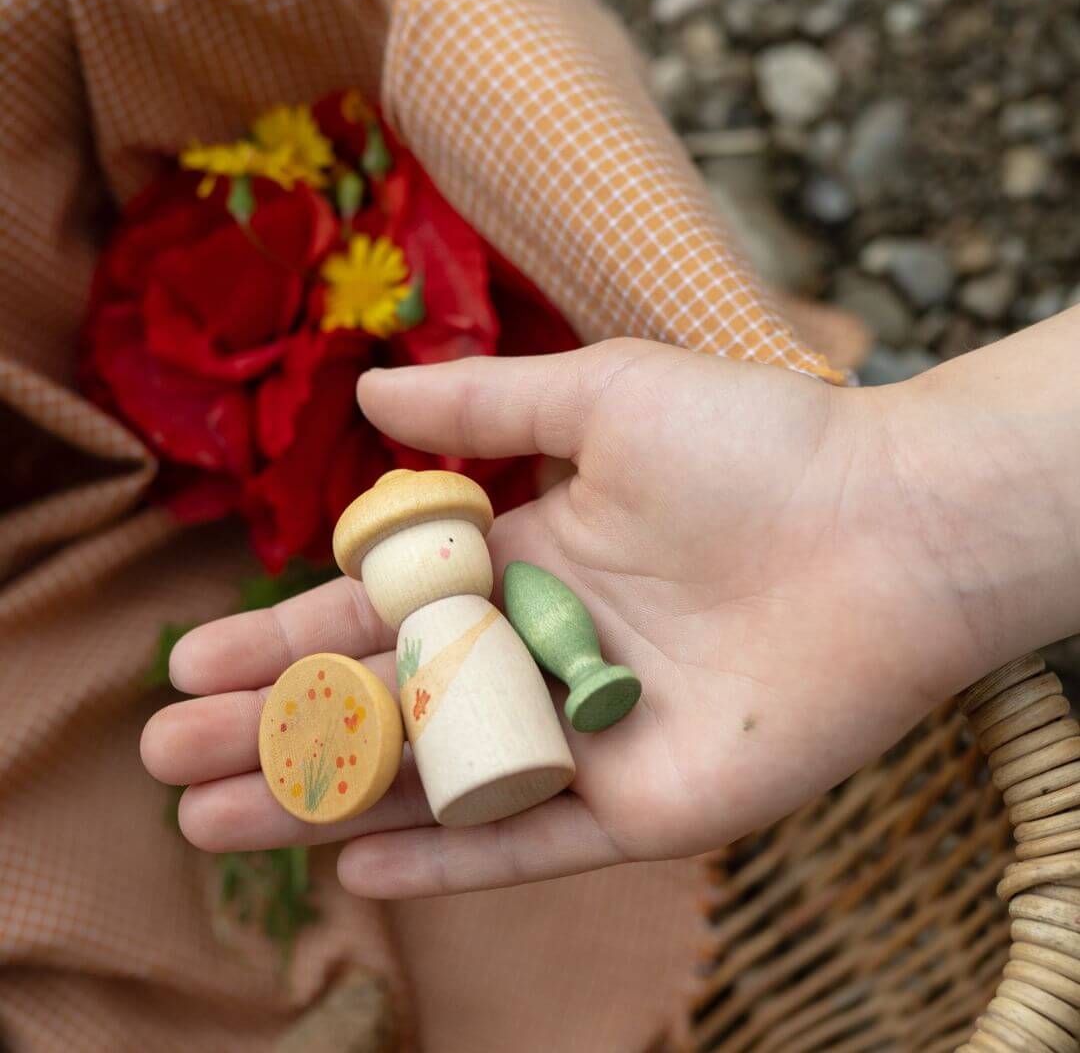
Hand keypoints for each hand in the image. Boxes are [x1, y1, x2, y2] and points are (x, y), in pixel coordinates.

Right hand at [142, 327, 1079, 896]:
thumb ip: (482, 403)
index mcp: (527, 562)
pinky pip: (530, 841)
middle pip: (386, 699)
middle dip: (276, 723)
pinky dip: (447, 857)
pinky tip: (358, 865)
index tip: (195, 652)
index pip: (381, 609)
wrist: (888, 526)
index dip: (286, 630)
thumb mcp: (600, 394)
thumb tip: (367, 386)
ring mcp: (589, 734)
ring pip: (435, 778)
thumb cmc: (754, 445)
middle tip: (170, 749)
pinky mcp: (646, 805)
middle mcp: (542, 653)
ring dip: (326, 797)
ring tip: (213, 814)